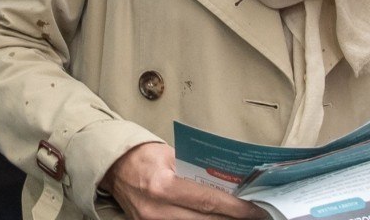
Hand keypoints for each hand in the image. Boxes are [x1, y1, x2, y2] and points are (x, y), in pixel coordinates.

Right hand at [101, 143, 266, 219]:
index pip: (208, 201)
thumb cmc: (142, 156)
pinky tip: (213, 217)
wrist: (113, 167)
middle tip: (254, 214)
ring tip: (235, 216)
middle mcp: (156, 210)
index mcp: (162, 186)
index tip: (256, 209)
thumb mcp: (171, 155)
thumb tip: (229, 185)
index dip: (236, 208)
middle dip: (232, 217)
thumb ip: (197, 171)